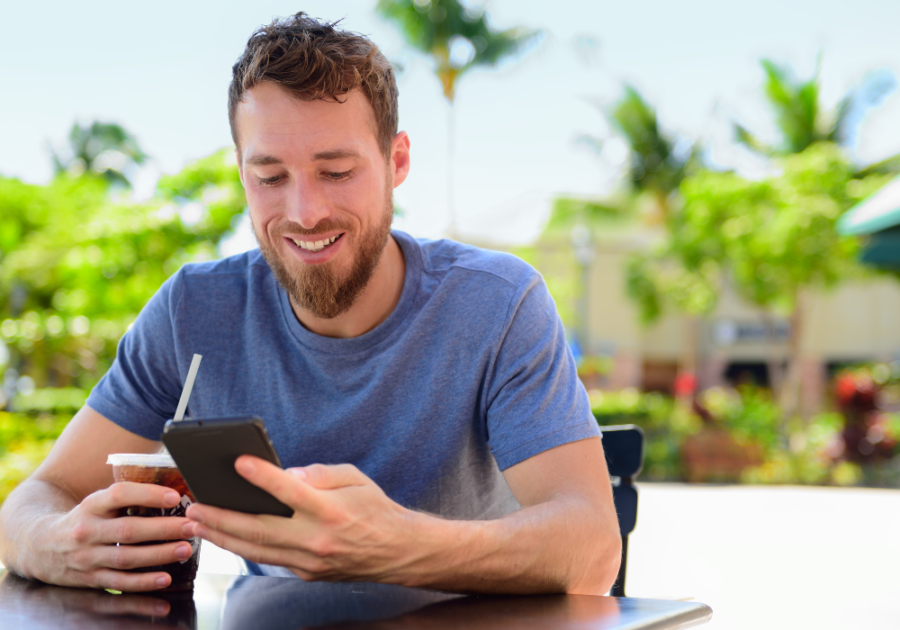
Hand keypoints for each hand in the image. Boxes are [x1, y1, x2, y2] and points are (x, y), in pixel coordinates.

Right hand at [26, 482, 193, 590]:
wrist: (40, 545)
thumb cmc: (83, 519)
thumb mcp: (97, 502)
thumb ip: (127, 498)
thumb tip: (173, 490)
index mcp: (91, 505)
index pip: (119, 495)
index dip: (147, 494)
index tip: (174, 496)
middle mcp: (87, 531)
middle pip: (128, 530)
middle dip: (163, 529)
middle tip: (191, 526)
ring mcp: (87, 558)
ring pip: (126, 558)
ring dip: (159, 555)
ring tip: (185, 549)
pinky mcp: (90, 579)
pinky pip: (119, 584)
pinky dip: (143, 584)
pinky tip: (165, 579)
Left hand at [184, 457, 417, 581]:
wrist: (397, 551)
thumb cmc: (375, 509)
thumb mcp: (355, 478)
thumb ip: (321, 473)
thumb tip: (288, 474)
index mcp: (332, 511)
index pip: (291, 491)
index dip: (263, 477)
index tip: (239, 462)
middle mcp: (317, 539)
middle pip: (260, 528)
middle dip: (221, 517)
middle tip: (194, 505)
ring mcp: (310, 561)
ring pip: (256, 550)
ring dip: (221, 536)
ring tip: (196, 522)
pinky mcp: (306, 574)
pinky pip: (270, 559)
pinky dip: (244, 547)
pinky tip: (225, 535)